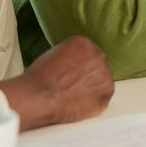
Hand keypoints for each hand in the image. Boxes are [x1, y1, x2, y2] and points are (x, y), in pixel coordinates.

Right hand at [0, 36, 114, 129]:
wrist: (39, 96)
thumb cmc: (40, 78)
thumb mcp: (53, 54)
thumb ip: (70, 55)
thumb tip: (75, 63)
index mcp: (84, 43)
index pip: (88, 52)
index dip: (80, 65)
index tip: (72, 73)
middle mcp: (98, 55)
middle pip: (97, 65)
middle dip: (88, 75)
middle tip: (73, 85)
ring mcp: (105, 74)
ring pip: (102, 81)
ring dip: (92, 88)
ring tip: (73, 95)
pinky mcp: (106, 92)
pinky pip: (104, 97)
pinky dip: (94, 102)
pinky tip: (79, 103)